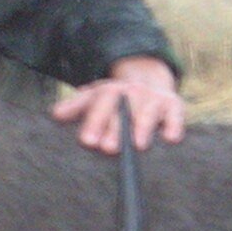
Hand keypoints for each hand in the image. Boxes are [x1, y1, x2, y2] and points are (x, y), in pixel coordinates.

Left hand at [51, 54, 185, 152]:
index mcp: (110, 92)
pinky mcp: (174, 106)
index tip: (87, 141)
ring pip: (148, 113)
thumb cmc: (115, 101)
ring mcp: (153, 99)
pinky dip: (174, 126)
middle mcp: (132, 93)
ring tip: (139, 146)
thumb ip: (76, 107)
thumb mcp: (94, 99)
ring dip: (143, 128)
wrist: (148, 81)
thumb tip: (55, 114)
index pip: (100, 105)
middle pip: (124, 110)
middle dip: (116, 129)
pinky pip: (176, 115)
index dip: (94, 122)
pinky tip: (171, 139)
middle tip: (109, 149)